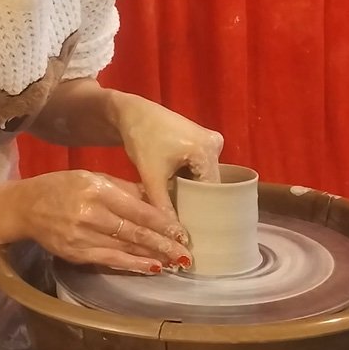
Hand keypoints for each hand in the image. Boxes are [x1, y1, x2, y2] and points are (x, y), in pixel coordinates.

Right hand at [15, 170, 192, 272]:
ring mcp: (82, 237)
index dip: (162, 223)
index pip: (138, 210)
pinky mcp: (76, 254)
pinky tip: (151, 268)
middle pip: (134, 233)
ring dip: (153, 257)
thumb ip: (126, 189)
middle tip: (186, 253)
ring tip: (176, 263)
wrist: (26, 206)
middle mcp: (91, 214)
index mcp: (98, 190)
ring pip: (125, 249)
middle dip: (163, 244)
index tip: (181, 231)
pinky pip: (110, 261)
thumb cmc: (64, 186)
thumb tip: (157, 199)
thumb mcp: (94, 177)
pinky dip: (132, 266)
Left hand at [114, 94, 223, 217]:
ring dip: (191, 188)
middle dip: (194, 198)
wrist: (133, 113)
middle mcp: (216, 144)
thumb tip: (175, 236)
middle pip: (209, 183)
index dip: (199, 208)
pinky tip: (177, 186)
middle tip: (180, 218)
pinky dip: (189, 177)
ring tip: (178, 204)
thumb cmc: (141, 140)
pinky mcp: (204, 139)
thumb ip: (164, 205)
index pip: (210, 190)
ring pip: (204, 176)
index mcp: (207, 150)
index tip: (187, 226)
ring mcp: (212, 140)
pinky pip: (201, 166)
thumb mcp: (151, 175)